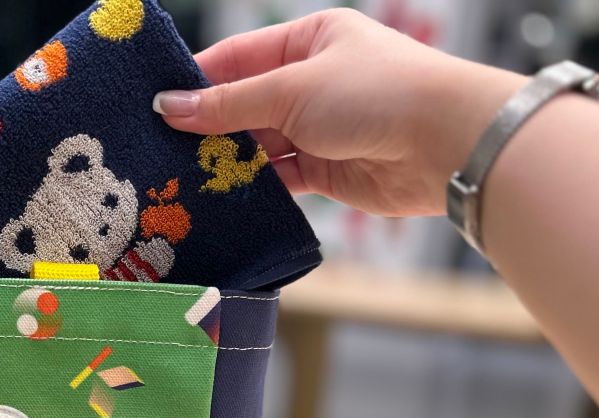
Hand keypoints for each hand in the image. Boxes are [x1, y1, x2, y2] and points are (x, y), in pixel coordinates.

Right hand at [153, 8, 524, 216]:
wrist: (444, 145)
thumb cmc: (377, 93)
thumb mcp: (292, 89)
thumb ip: (228, 105)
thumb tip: (168, 107)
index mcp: (310, 40)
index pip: (237, 57)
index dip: (196, 81)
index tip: (154, 105)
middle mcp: (312, 82)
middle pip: (243, 104)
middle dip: (206, 128)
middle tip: (159, 149)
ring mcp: (319, 128)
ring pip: (257, 145)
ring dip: (226, 161)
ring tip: (181, 178)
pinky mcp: (325, 171)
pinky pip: (277, 177)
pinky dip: (252, 186)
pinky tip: (220, 196)